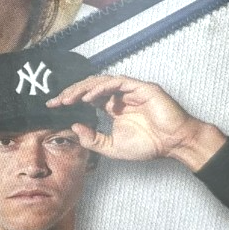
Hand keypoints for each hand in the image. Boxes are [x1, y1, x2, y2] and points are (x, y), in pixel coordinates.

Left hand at [47, 74, 224, 171]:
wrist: (175, 144)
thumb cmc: (150, 145)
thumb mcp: (114, 147)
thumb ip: (93, 140)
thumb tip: (74, 127)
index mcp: (113, 107)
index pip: (87, 97)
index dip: (70, 99)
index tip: (53, 106)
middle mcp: (120, 96)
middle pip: (89, 87)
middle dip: (71, 92)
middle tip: (56, 101)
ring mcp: (130, 90)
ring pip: (100, 82)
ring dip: (82, 89)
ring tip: (68, 99)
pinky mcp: (141, 88)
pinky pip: (117, 82)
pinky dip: (101, 88)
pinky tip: (88, 97)